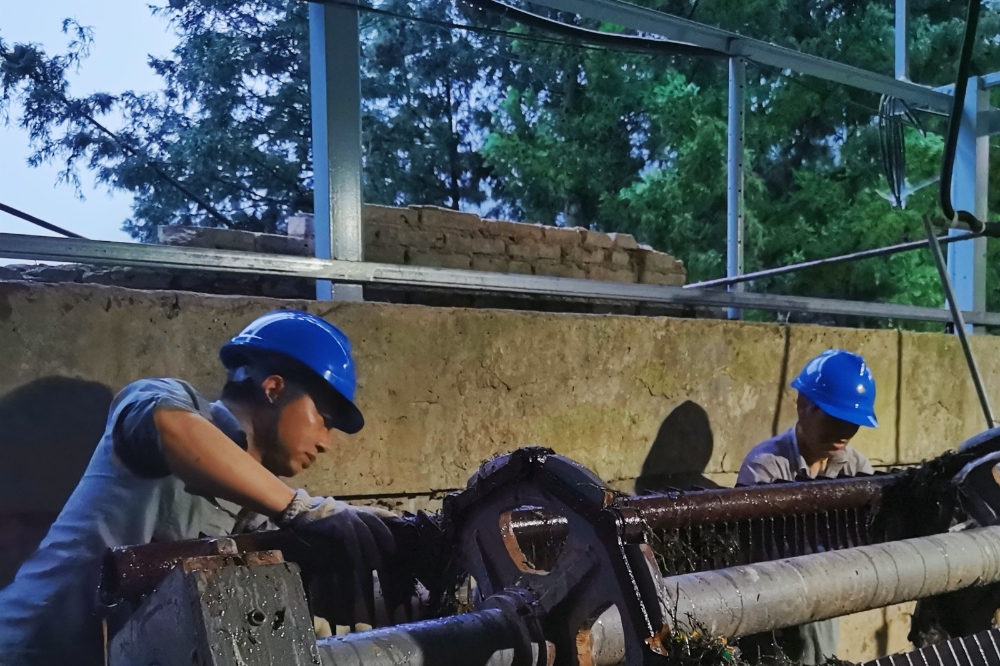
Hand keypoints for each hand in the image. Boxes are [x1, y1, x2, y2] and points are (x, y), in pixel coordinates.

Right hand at [277, 490, 397, 570]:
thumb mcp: (342, 518)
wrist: (303, 511)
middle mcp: (354, 512)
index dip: (391, 520)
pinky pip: (350, 539)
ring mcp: (346, 516)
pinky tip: (359, 563)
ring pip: (365, 533)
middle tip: (393, 552)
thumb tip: (367, 539)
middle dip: (386, 537)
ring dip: (372, 549)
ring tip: (378, 564)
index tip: (401, 527)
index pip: (379, 513)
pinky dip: (356, 552)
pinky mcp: (337, 524)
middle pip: (376, 523)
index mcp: (357, 510)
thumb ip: (355, 525)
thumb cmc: (323, 518)